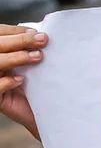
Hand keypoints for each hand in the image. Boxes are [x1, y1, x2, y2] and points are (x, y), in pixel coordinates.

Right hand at [0, 25, 47, 140]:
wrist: (49, 116)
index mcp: (2, 54)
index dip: (15, 32)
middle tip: (42, 40)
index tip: (36, 32)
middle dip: (19, 41)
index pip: (0, 36)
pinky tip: (21, 80)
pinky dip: (6, 82)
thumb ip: (34, 49)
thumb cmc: (44, 88)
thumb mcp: (38, 65)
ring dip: (15, 58)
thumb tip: (41, 32)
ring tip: (37, 57)